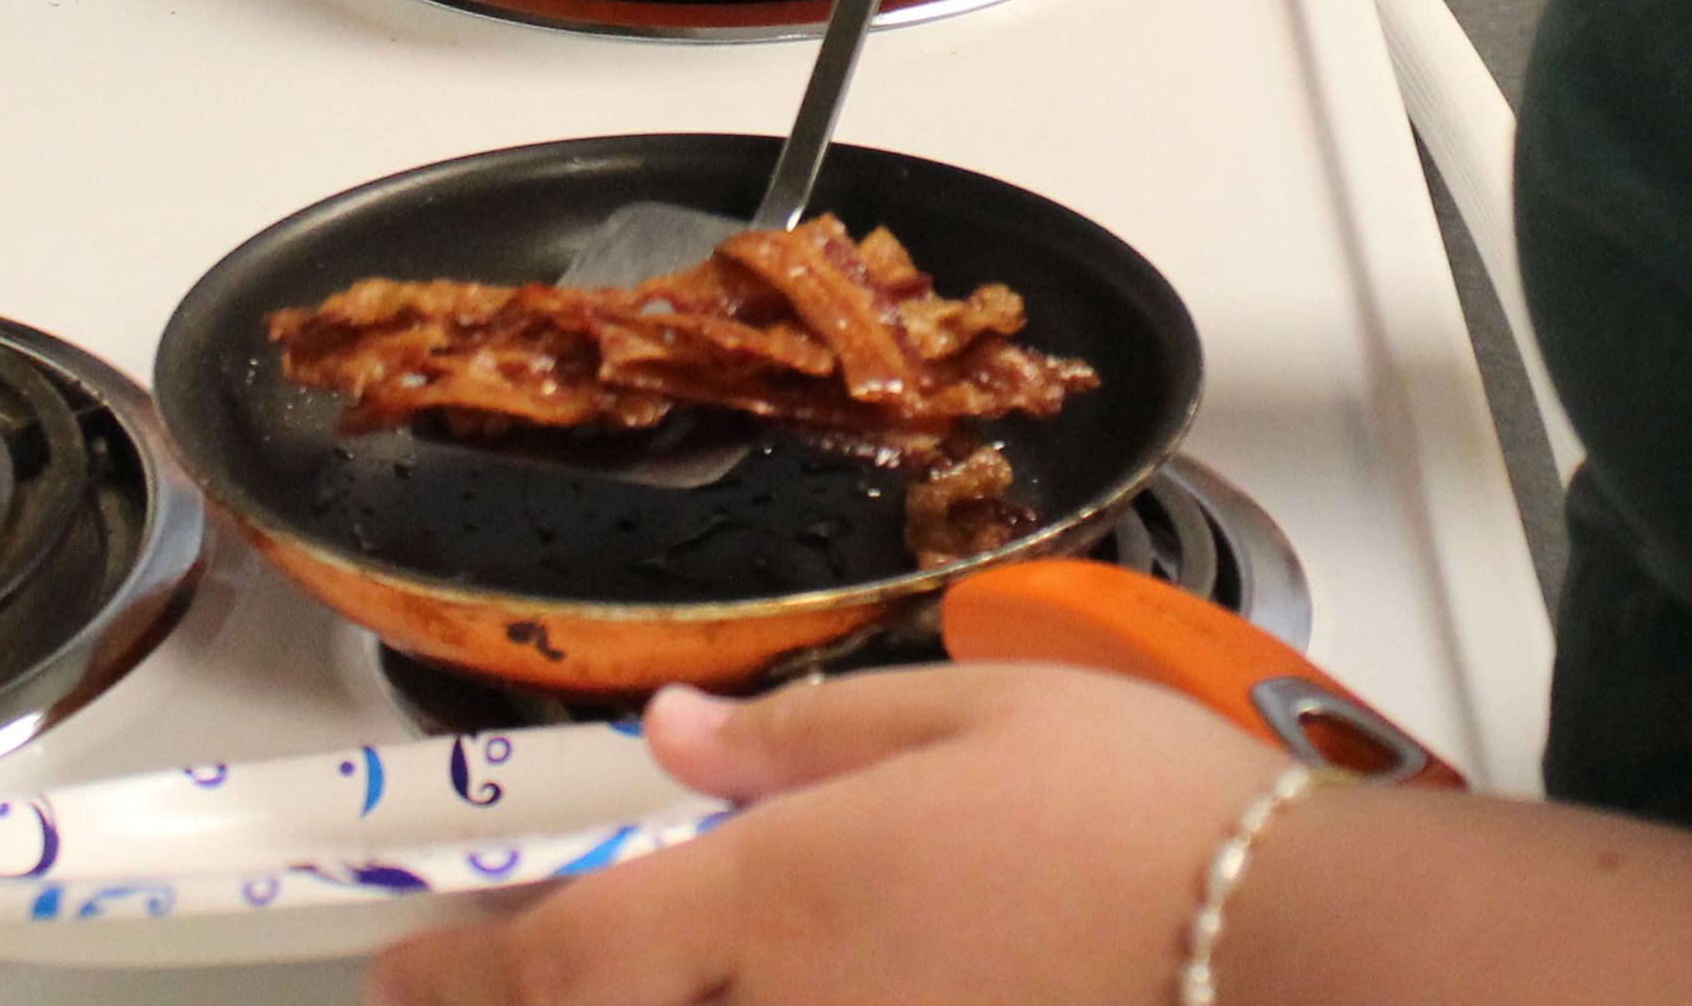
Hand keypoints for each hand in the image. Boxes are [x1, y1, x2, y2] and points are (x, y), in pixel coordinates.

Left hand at [368, 668, 1278, 1005]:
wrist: (1288, 947)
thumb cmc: (1147, 814)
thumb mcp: (968, 713)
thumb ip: (803, 739)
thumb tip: (677, 739)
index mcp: (780, 898)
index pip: (562, 960)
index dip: (461, 977)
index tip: (403, 973)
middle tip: (514, 985)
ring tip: (672, 979)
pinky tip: (828, 995)